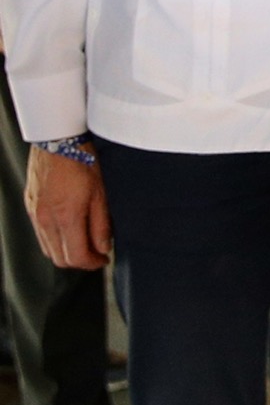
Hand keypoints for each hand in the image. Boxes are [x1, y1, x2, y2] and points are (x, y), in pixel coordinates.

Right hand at [27, 147, 110, 270]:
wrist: (58, 141)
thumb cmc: (83, 163)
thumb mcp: (101, 194)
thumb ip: (101, 225)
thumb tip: (103, 248)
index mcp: (65, 217)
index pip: (75, 256)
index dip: (92, 263)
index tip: (104, 260)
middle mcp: (45, 219)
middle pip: (59, 258)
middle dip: (80, 261)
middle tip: (97, 255)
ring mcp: (34, 214)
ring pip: (48, 249)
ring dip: (66, 252)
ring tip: (85, 244)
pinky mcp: (30, 206)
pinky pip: (40, 235)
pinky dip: (55, 241)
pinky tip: (69, 231)